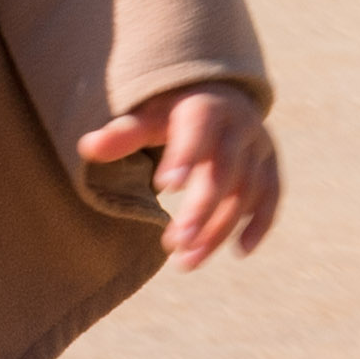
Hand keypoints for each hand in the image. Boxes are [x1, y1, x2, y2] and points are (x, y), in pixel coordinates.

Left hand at [81, 85, 281, 270]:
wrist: (219, 97)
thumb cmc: (171, 114)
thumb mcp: (147, 118)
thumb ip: (123, 134)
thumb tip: (87, 147)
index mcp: (206, 107)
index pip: (199, 130)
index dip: (186, 156)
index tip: (166, 186)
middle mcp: (240, 125)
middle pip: (225, 171)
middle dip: (202, 210)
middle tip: (175, 243)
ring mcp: (260, 147)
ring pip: (246, 192)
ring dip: (220, 229)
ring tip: (187, 261)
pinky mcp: (270, 168)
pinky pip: (272, 197)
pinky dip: (260, 225)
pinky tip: (240, 251)